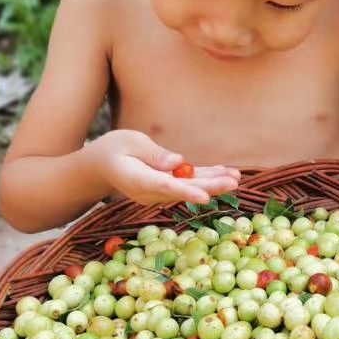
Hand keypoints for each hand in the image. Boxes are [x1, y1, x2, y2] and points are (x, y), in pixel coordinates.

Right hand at [93, 130, 239, 207]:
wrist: (102, 166)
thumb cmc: (112, 149)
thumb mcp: (129, 142)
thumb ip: (152, 154)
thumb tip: (177, 163)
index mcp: (138, 180)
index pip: (164, 188)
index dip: (186, 192)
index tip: (205, 196)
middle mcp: (151, 191)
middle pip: (183, 190)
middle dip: (210, 187)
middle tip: (233, 182)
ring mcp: (159, 191)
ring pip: (189, 187)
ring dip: (213, 183)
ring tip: (236, 177)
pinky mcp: (166, 186)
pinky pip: (188, 182)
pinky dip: (206, 177)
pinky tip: (226, 173)